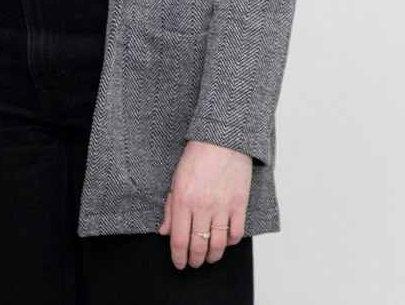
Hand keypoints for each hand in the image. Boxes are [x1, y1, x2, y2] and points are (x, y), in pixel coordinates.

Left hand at [157, 140, 250, 268]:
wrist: (222, 142)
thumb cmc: (196, 158)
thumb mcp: (175, 181)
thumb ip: (170, 208)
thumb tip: (165, 231)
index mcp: (183, 201)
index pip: (179, 240)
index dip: (178, 257)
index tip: (179, 264)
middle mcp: (202, 207)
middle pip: (198, 245)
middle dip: (195, 260)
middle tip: (193, 264)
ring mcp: (222, 207)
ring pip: (219, 244)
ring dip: (213, 256)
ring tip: (209, 258)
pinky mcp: (239, 204)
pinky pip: (236, 232)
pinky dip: (231, 242)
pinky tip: (225, 242)